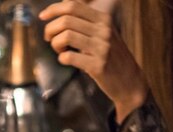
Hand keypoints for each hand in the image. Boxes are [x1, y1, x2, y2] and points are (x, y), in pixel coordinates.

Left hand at [39, 0, 146, 121]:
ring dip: (56, 44)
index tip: (42, 17)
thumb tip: (62, 4)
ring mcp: (102, 48)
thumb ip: (86, 20)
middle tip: (49, 39)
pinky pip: (69, 57)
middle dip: (50, 29)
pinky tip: (66, 60)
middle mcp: (104, 30)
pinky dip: (62, 59)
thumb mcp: (104, 33)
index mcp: (104, 19)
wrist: (130, 82)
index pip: (73, 5)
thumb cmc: (112, 57)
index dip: (53, 9)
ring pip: (66, 37)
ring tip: (60, 50)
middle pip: (66, 20)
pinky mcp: (98, 66)